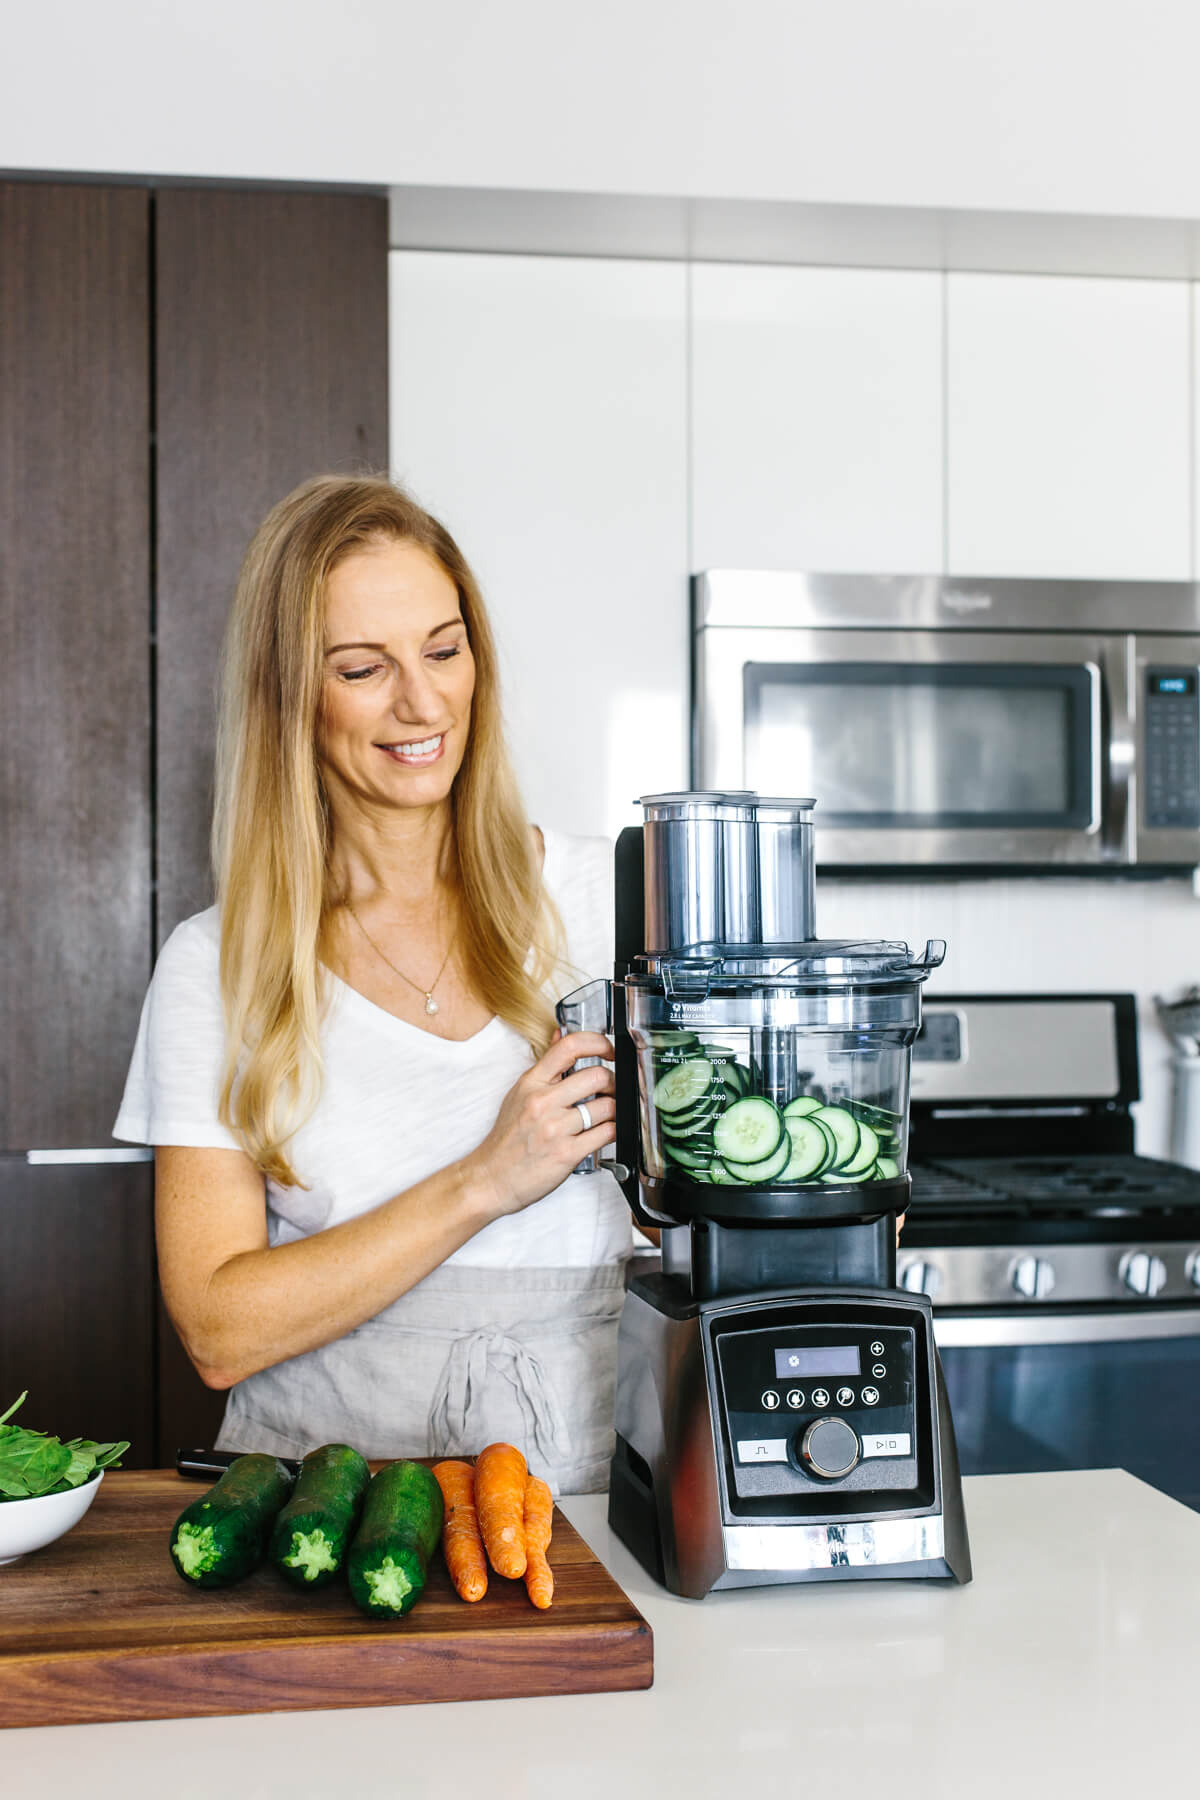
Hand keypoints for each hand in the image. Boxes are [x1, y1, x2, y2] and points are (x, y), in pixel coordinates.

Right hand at [463, 1030, 617, 1218]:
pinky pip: (606, 1134)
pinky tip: (605, 1131)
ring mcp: (555, 1128)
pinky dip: (613, 1131)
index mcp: (531, 1083)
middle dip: (613, 1082)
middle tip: (612, 1089)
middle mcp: (543, 1102)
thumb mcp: (519, 1094)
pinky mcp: (567, 1154)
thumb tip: (561, 1034)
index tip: (609, 1049)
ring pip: (607, 1106)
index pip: (569, 1046)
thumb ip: (544, 1066)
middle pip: (597, 1076)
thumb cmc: (506, 1139)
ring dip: (614, 1109)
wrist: (491, 1178)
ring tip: (606, 1114)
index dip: (598, 1042)